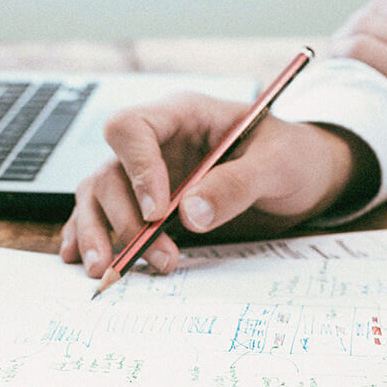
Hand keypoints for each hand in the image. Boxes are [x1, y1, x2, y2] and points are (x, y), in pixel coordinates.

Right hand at [60, 93, 362, 276]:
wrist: (305, 178)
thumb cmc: (293, 157)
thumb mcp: (277, 165)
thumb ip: (236, 185)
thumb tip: (189, 214)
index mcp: (183, 116)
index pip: (132, 128)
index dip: (137, 169)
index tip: (156, 212)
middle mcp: (156, 143)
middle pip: (110, 171)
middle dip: (125, 219)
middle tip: (158, 257)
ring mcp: (146, 174)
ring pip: (98, 196)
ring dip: (99, 234)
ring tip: (108, 270)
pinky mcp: (146, 204)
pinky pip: (103, 215)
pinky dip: (87, 236)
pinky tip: (80, 259)